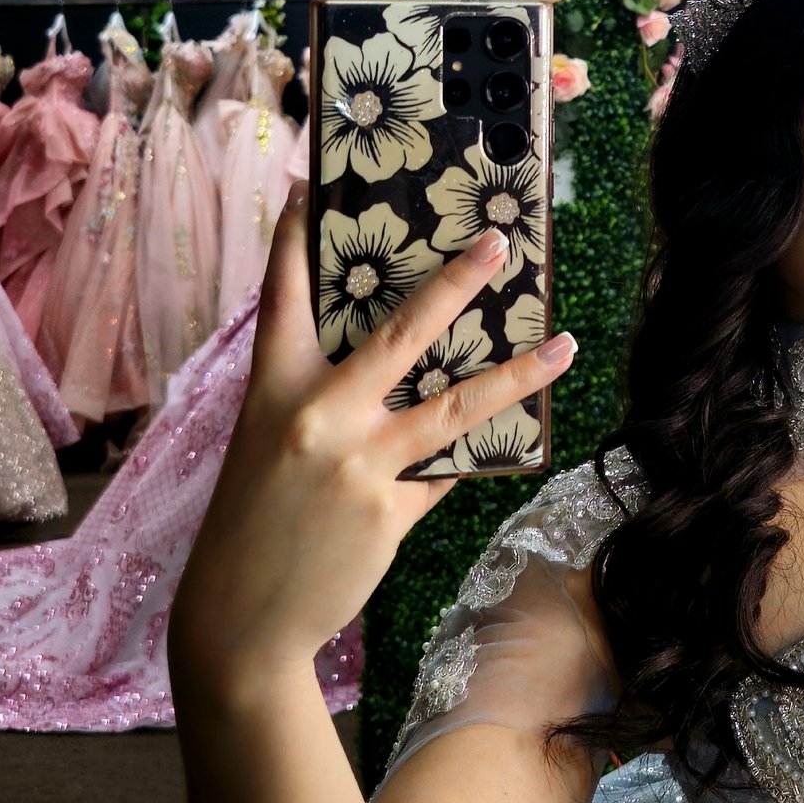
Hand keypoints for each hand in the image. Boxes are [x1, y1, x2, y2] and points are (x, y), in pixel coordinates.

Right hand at [171, 181, 576, 683]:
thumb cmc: (253, 522)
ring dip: (516, 372)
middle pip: (400, 333)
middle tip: (498, 243)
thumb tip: (390, 371)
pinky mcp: (391, 511)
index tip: (314, 188)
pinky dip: (475, 451)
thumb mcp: (267, 445)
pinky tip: (517, 429)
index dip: (297, 240)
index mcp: (270, 389)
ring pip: (456, 405)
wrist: (240, 614)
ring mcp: (358, 463)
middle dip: (455, 283)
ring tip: (563, 344)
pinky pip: (447, 469)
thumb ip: (319, 402)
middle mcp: (316, 415)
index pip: (284, 298)